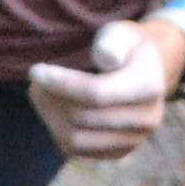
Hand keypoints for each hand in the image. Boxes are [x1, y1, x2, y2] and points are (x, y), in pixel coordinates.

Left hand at [26, 18, 184, 162]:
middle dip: (52, 97)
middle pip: (83, 117)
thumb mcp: (119, 33)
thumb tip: (105, 58)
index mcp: (150, 86)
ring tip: (40, 92)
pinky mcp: (117, 152)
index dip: (62, 84)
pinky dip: (56, 128)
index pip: (97, 93)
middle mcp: (147, 119)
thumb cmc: (124, 47)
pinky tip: (51, 107)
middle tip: (36, 79)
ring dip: (49, 116)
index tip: (35, 71)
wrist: (145, 71)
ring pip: (76, 139)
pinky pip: (75, 150)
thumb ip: (112, 42)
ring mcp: (133, 140)